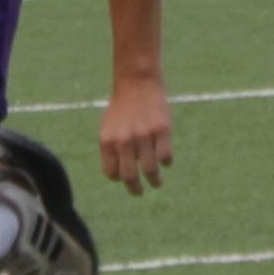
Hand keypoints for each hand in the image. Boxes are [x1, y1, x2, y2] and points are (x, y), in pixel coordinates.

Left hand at [99, 79, 172, 195]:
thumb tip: (119, 177)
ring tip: (157, 182)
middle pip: (130, 177)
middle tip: (139, 192)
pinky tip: (165, 161)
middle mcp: (124, 140)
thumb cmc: (122, 108)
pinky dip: (166, 162)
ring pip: (150, 170)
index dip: (119, 178)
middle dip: (135, 189)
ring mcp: (144, 135)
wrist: (136, 82)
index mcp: (108, 141)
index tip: (125, 178)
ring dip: (155, 181)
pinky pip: (165, 157)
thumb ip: (112, 149)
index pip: (112, 173)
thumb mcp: (109, 128)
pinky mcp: (162, 130)